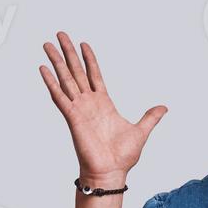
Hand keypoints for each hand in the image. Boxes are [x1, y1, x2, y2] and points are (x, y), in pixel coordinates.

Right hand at [39, 31, 167, 185]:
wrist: (110, 172)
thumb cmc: (122, 157)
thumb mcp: (141, 131)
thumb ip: (150, 117)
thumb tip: (163, 108)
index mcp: (104, 104)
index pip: (94, 75)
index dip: (89, 59)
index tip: (83, 44)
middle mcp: (89, 103)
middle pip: (76, 71)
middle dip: (68, 53)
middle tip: (60, 34)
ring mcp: (79, 109)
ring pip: (66, 79)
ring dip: (57, 62)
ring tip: (48, 45)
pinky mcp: (72, 117)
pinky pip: (59, 96)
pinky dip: (51, 82)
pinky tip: (43, 69)